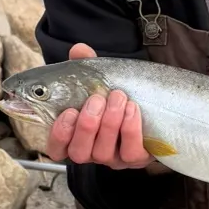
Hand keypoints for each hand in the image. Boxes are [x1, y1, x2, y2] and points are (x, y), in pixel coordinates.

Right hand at [44, 44, 155, 170]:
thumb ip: (86, 67)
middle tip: (97, 99)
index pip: (56, 149)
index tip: (69, 112)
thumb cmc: (114, 96)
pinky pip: (131, 153)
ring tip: (118, 97)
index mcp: (75, 137)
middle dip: (87, 125)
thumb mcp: (99, 81)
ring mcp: (113, 158)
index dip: (60, 134)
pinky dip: (130, 130)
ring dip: (110, 123)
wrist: (151, 106)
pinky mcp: (136, 159)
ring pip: (103, 153)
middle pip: (79, 153)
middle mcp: (91, 152)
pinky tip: (132, 109)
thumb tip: (79, 49)